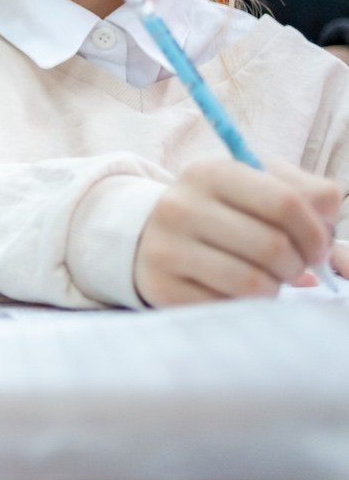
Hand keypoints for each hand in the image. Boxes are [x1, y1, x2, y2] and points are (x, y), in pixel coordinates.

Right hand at [132, 159, 340, 305]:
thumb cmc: (222, 210)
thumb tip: (328, 227)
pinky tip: (238, 290)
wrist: (151, 233)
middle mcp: (180, 206)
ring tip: (268, 278)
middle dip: (298, 264)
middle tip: (294, 266)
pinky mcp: (161, 286)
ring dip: (275, 287)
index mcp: (210, 173)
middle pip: (272, 246)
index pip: (285, 202)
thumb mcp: (257, 184)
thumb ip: (307, 194)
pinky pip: (226, 306)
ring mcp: (165, 248)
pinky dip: (244, 304)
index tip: (317, 246)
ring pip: (252, 282)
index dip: (315, 231)